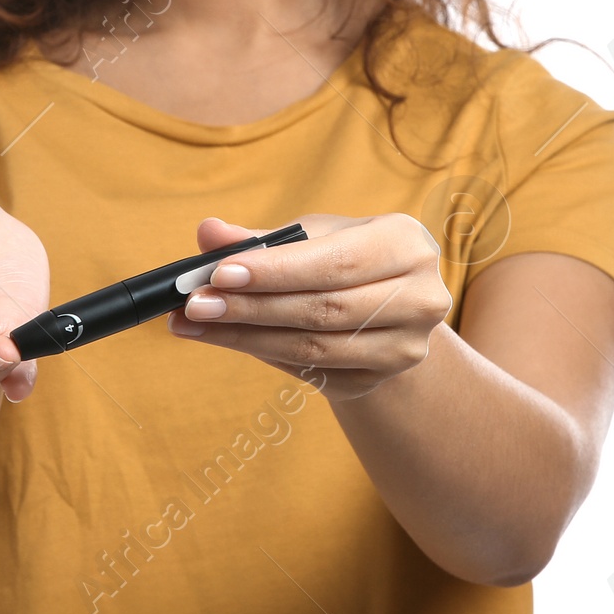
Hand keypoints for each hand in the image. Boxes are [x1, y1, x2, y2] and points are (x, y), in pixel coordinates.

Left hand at [167, 214, 453, 401]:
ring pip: (312, 347)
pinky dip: (260, 353)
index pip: (335, 263)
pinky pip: (308, 371)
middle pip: (323, 309)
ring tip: (193, 323)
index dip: (276, 271)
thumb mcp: (313, 236)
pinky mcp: (376, 380)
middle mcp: (420, 298)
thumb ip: (263, 238)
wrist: (387, 307)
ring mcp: (403, 348)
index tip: (219, 273)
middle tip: (193, 303)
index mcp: (407, 244)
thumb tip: (208, 233)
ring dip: (244, 336)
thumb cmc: (345, 257)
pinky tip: (223, 338)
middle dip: (251, 307)